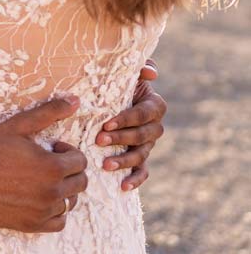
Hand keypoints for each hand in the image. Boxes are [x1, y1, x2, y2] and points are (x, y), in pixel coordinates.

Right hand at [0, 98, 87, 232]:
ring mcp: (42, 212)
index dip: (67, 151)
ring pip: (70, 203)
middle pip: (80, 183)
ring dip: (63, 190)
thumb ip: (50, 112)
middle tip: (48, 163)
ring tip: (43, 180)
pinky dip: (55, 212)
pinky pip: (59, 222)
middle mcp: (52, 192)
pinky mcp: (32, 225)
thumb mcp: (19, 125)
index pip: (81, 162)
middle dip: (69, 170)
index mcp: (52, 167)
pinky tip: (40, 199)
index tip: (52, 148)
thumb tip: (75, 101)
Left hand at [96, 60, 166, 190]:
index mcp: (154, 105)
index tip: (106, 123)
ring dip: (125, 161)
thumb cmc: (116, 82)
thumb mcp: (126, 72)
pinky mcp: (141, 158)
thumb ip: (139, 67)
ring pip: (141, 155)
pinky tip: (123, 186)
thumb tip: (151, 73)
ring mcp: (148, 144)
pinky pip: (143, 171)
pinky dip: (136, 179)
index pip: (144, 113)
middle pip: (143, 135)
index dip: (127, 119)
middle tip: (99, 140)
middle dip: (121, 139)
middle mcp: (154, 126)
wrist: (108, 98)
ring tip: (105, 164)